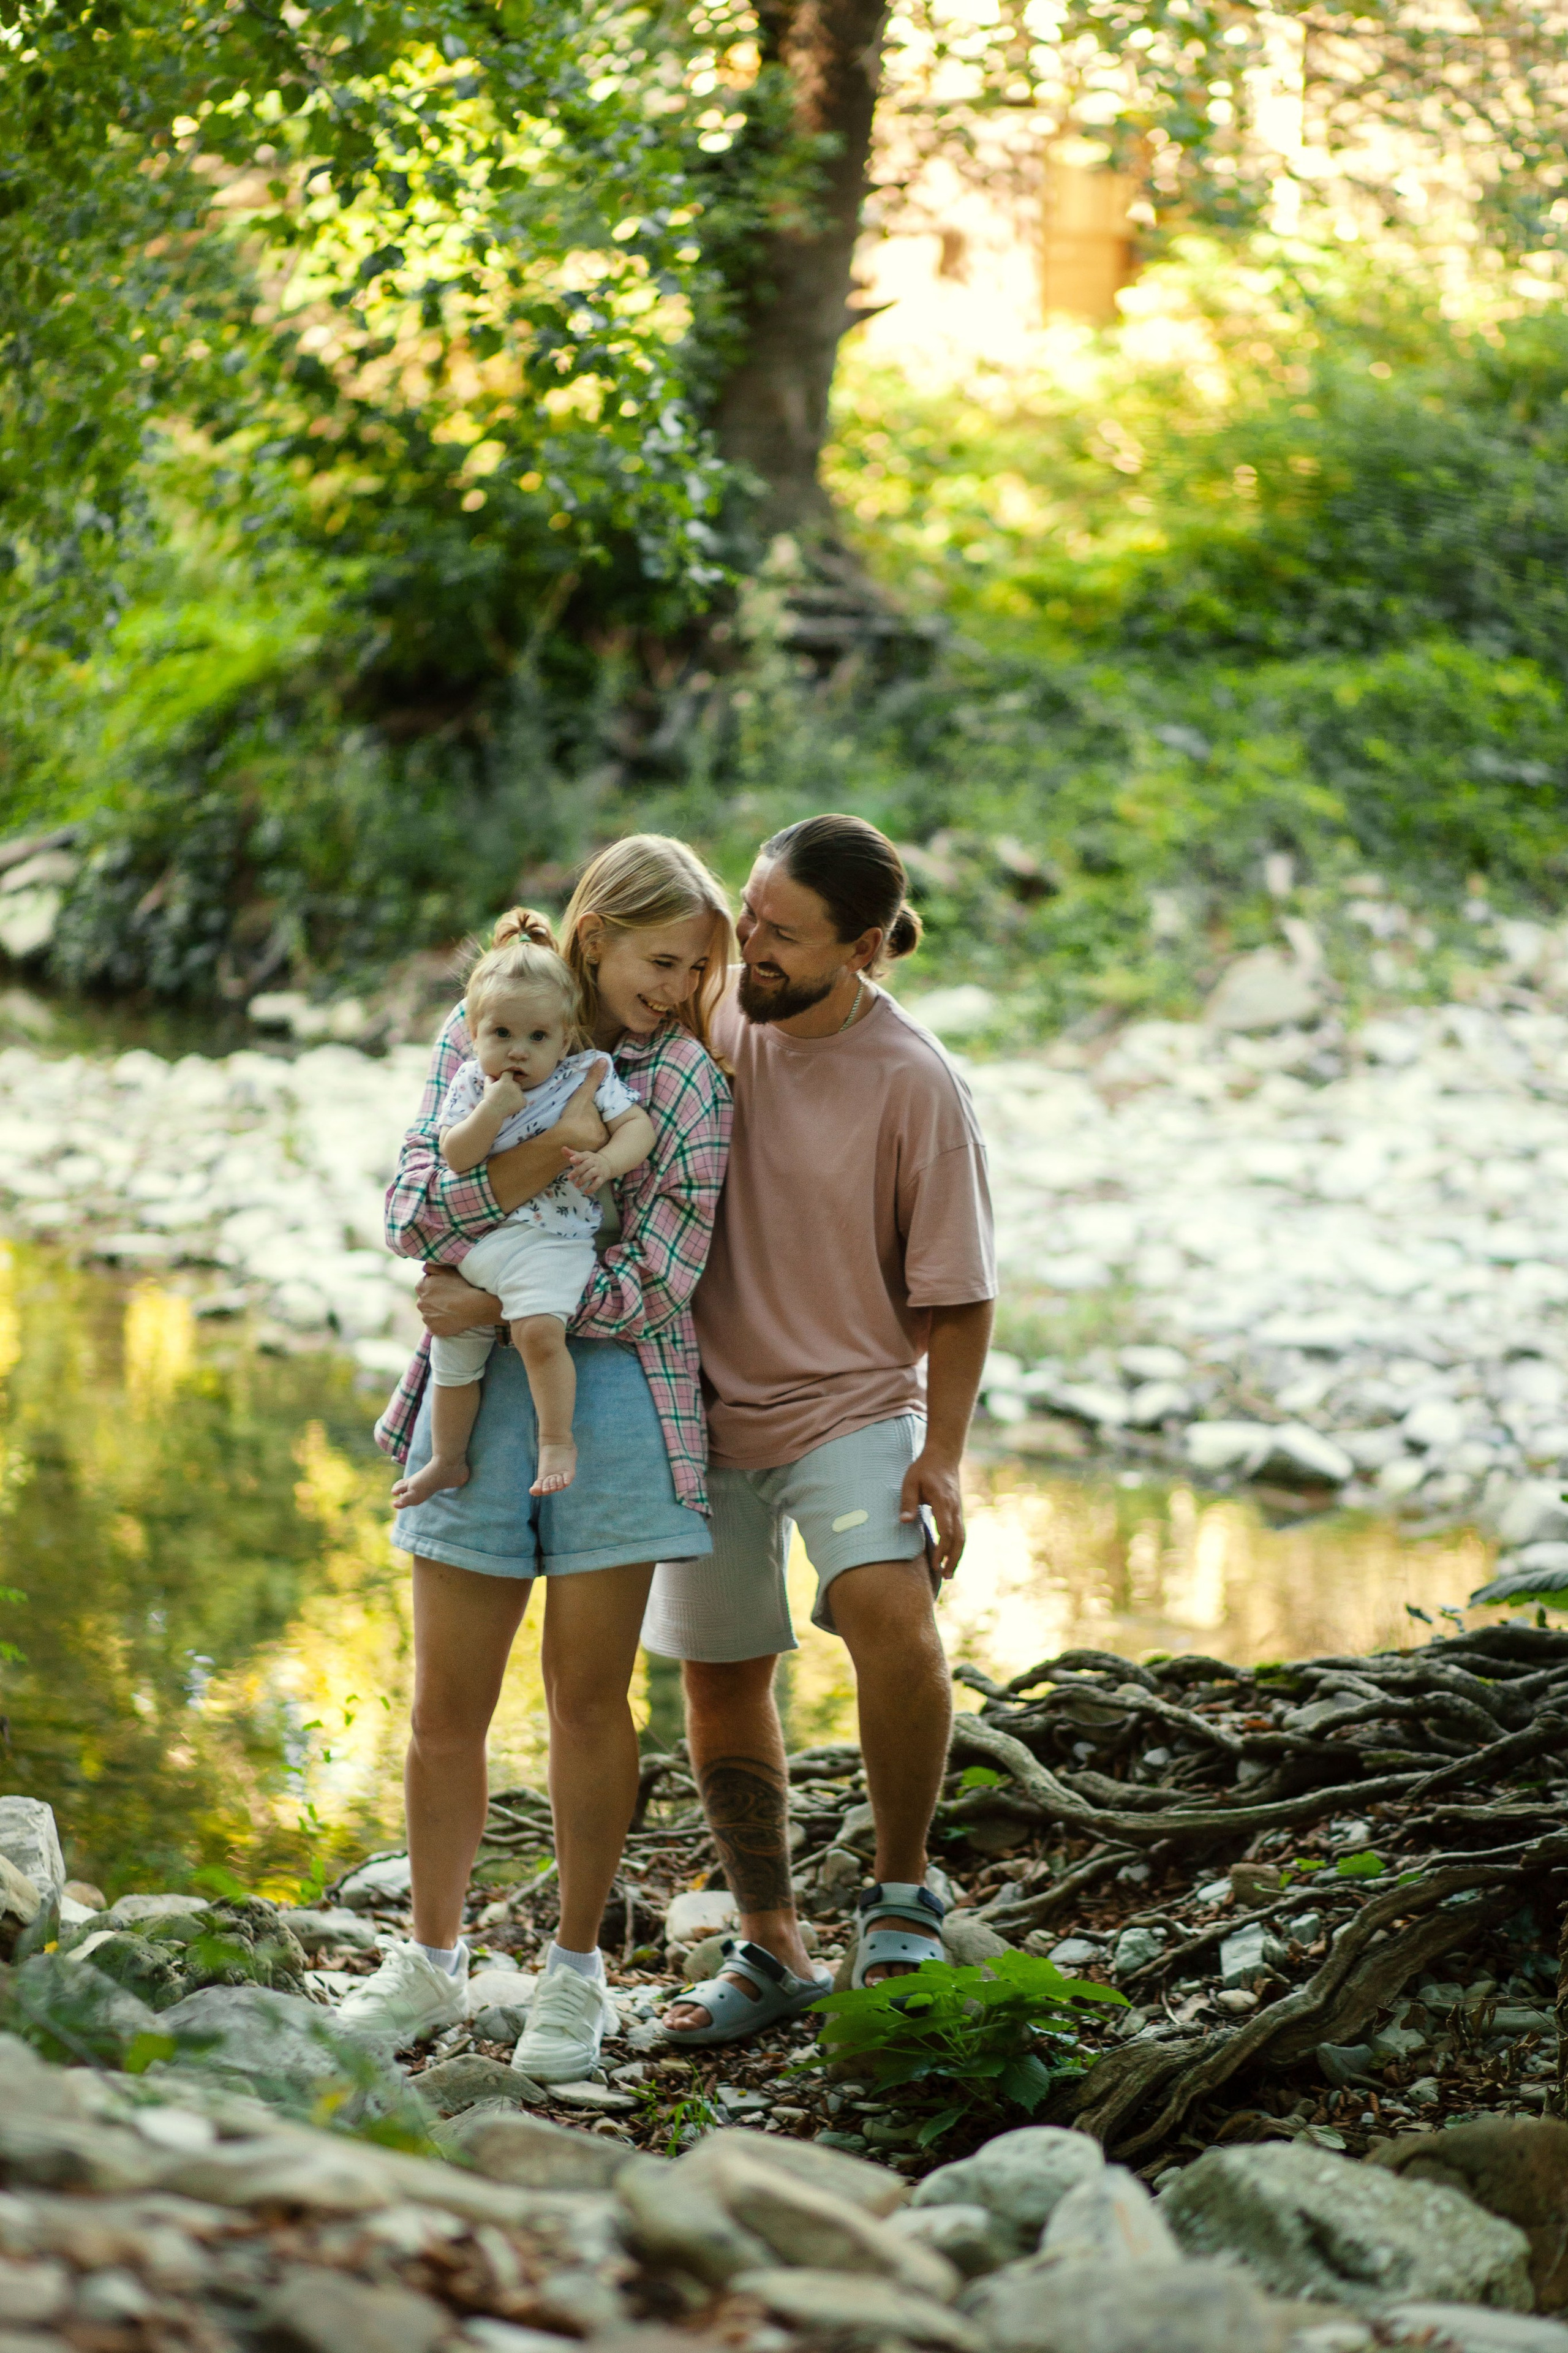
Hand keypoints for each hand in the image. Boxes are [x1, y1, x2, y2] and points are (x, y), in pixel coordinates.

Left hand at [416, 1264, 502, 1335]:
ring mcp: (426, 1318)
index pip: (423, 1286)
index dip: (435, 1287)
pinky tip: (451, 1319)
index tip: (445, 1288)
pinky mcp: (433, 1329)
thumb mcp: (448, 1270)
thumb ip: (432, 1266)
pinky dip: (440, 1323)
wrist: (472, 1307)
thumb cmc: (461, 1287)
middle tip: (449, 1299)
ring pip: (429, 1314)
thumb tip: (423, 1269)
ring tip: (451, 1310)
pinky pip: (434, 1326)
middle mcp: (420, 1303)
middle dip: (433, 1300)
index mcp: (421, 1287)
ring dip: (436, 1312)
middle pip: (425, 1301)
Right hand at [485, 1070, 525, 1114]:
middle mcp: (514, 1085)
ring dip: (516, 1094)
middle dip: (512, 1086)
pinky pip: (523, 1100)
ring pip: (519, 1092)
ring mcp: (520, 1093)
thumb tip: (491, 1075)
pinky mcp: (523, 1101)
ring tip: (508, 1100)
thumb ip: (489, 1079)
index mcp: (506, 1080)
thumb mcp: (487, 1087)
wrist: (493, 1111)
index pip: (510, 1072)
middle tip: (506, 1093)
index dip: (508, 1075)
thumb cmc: (489, 1098)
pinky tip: (512, 1105)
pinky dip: (519, 1102)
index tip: (506, 1078)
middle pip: (516, 1083)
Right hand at [554, 1063, 610, 1155]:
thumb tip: (604, 1060)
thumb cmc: (572, 1118)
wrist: (558, 1141)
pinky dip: (574, 1147)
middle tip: (579, 1124)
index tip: (586, 1115)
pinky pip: (579, 1151)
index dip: (594, 1116)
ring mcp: (590, 1153)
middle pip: (596, 1133)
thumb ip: (593, 1079)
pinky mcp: (578, 1159)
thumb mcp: (583, 1095)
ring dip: (582, 1139)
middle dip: (589, 1129)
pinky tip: (568, 1144)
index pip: (602, 1121)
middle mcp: (601, 1144)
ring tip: (573, 1133)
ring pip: (588, 1143)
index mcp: (605, 1130)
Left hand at [562, 1146, 610, 1194]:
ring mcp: (598, 1170)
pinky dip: (592, 1188)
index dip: (577, 1157)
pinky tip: (585, 1192)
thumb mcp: (582, 1156)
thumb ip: (572, 1154)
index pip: (582, 1156)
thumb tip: (562, 1148)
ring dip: (583, 1180)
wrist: (607, 1163)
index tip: (570, 1160)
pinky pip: (598, 1183)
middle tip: (568, 1177)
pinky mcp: (602, 1178)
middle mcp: (594, 1162)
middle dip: (577, 1171)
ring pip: (591, 1174)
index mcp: (588, 1156)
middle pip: (586, 1165)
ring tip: (576, 1185)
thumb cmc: (590, 1160)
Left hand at [899, 1447, 965, 1577]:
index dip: (942, 1549)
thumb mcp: (910, 1482)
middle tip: (944, 1576)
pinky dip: (957, 1548)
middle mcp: (954, 1508)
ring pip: (962, 1537)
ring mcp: (958, 1510)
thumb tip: (904, 1522)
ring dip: (957, 1556)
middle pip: (958, 1538)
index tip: (934, 1564)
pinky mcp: (958, 1511)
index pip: (945, 1530)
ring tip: (949, 1574)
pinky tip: (950, 1559)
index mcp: (942, 1501)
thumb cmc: (923, 1469)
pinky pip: (960, 1533)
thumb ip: (908, 1502)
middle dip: (952, 1559)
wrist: (944, 1456)